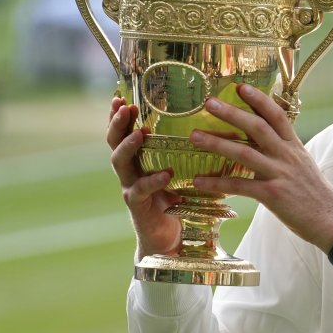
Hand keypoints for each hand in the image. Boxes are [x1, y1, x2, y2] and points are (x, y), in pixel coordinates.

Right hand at [107, 97, 182, 261]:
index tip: (122, 94)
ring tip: (140, 133)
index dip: (120, 114)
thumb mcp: (183, 171)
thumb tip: (217, 124)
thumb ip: (188, 151)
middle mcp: (130, 170)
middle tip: (125, 106)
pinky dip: (153, 180)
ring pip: (120, 162)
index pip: (124, 130)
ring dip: (129, 145)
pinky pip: (142, 190)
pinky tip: (165, 174)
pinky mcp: (138, 205)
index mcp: (139, 158)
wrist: (170, 238)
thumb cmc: (179, 200)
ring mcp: (131, 187)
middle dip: (118, 123)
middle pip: (114, 141)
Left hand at [189, 84, 332, 254]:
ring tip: (194, 136)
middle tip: (209, 103)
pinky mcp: (273, 195)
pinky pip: (240, 185)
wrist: (331, 221)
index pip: (277, 116)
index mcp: (295, 147)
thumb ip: (285, 152)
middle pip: (257, 127)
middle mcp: (287, 156)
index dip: (259, 100)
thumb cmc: (315, 196)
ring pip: (244, 152)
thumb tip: (265, 142)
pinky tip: (199, 181)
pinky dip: (217, 183)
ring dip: (217, 143)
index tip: (241, 87)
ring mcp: (280, 174)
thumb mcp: (303, 166)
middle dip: (232, 113)